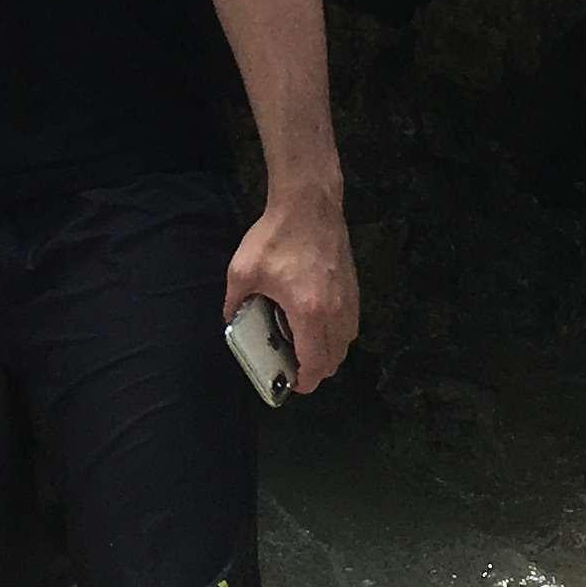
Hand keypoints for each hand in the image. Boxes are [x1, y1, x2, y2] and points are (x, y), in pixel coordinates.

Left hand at [223, 192, 358, 394]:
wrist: (309, 204)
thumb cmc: (275, 237)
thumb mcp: (242, 271)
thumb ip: (235, 303)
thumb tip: (231, 321)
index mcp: (308, 312)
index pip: (315, 363)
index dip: (305, 381)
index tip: (292, 382)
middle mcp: (335, 311)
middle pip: (335, 359)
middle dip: (316, 369)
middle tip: (293, 362)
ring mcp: (349, 299)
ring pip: (346, 343)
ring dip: (328, 352)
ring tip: (304, 343)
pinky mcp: (354, 287)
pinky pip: (350, 323)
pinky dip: (337, 332)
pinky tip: (317, 320)